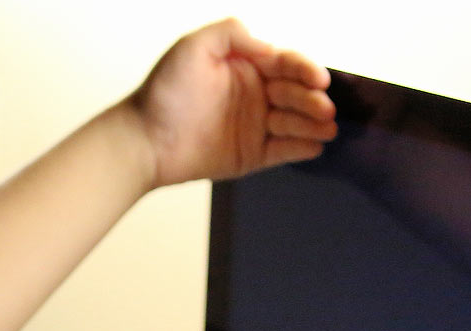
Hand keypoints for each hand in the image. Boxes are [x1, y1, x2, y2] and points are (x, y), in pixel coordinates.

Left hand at [127, 18, 336, 189]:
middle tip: (325, 108)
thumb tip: (269, 45)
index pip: (286, 63)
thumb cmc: (163, 92)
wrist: (143, 139)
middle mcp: (255, 95)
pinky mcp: (250, 156)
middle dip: (313, 100)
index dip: (305, 69)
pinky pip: (281, 152)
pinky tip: (314, 146)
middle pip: (295, 94)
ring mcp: (254, 126)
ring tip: (327, 128)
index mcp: (247, 66)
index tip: (319, 79)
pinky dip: (298, 149)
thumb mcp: (194, 46)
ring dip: (312, 124)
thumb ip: (232, 34)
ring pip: (293, 123)